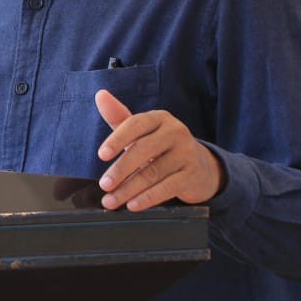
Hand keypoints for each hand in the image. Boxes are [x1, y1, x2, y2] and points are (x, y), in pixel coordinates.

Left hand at [94, 89, 225, 211]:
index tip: (101, 155)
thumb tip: (100, 95)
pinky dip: (148, 198)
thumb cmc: (161, 146)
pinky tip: (132, 205)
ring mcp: (186, 153)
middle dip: (120, 170)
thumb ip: (119, 117)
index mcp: (159, 118)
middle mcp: (175, 132)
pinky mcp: (192, 174)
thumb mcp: (141, 132)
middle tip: (104, 185)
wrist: (200, 167)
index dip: (117, 139)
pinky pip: (167, 187)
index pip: (135, 125)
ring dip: (129, 189)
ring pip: (153, 172)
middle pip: (143, 150)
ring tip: (111, 201)